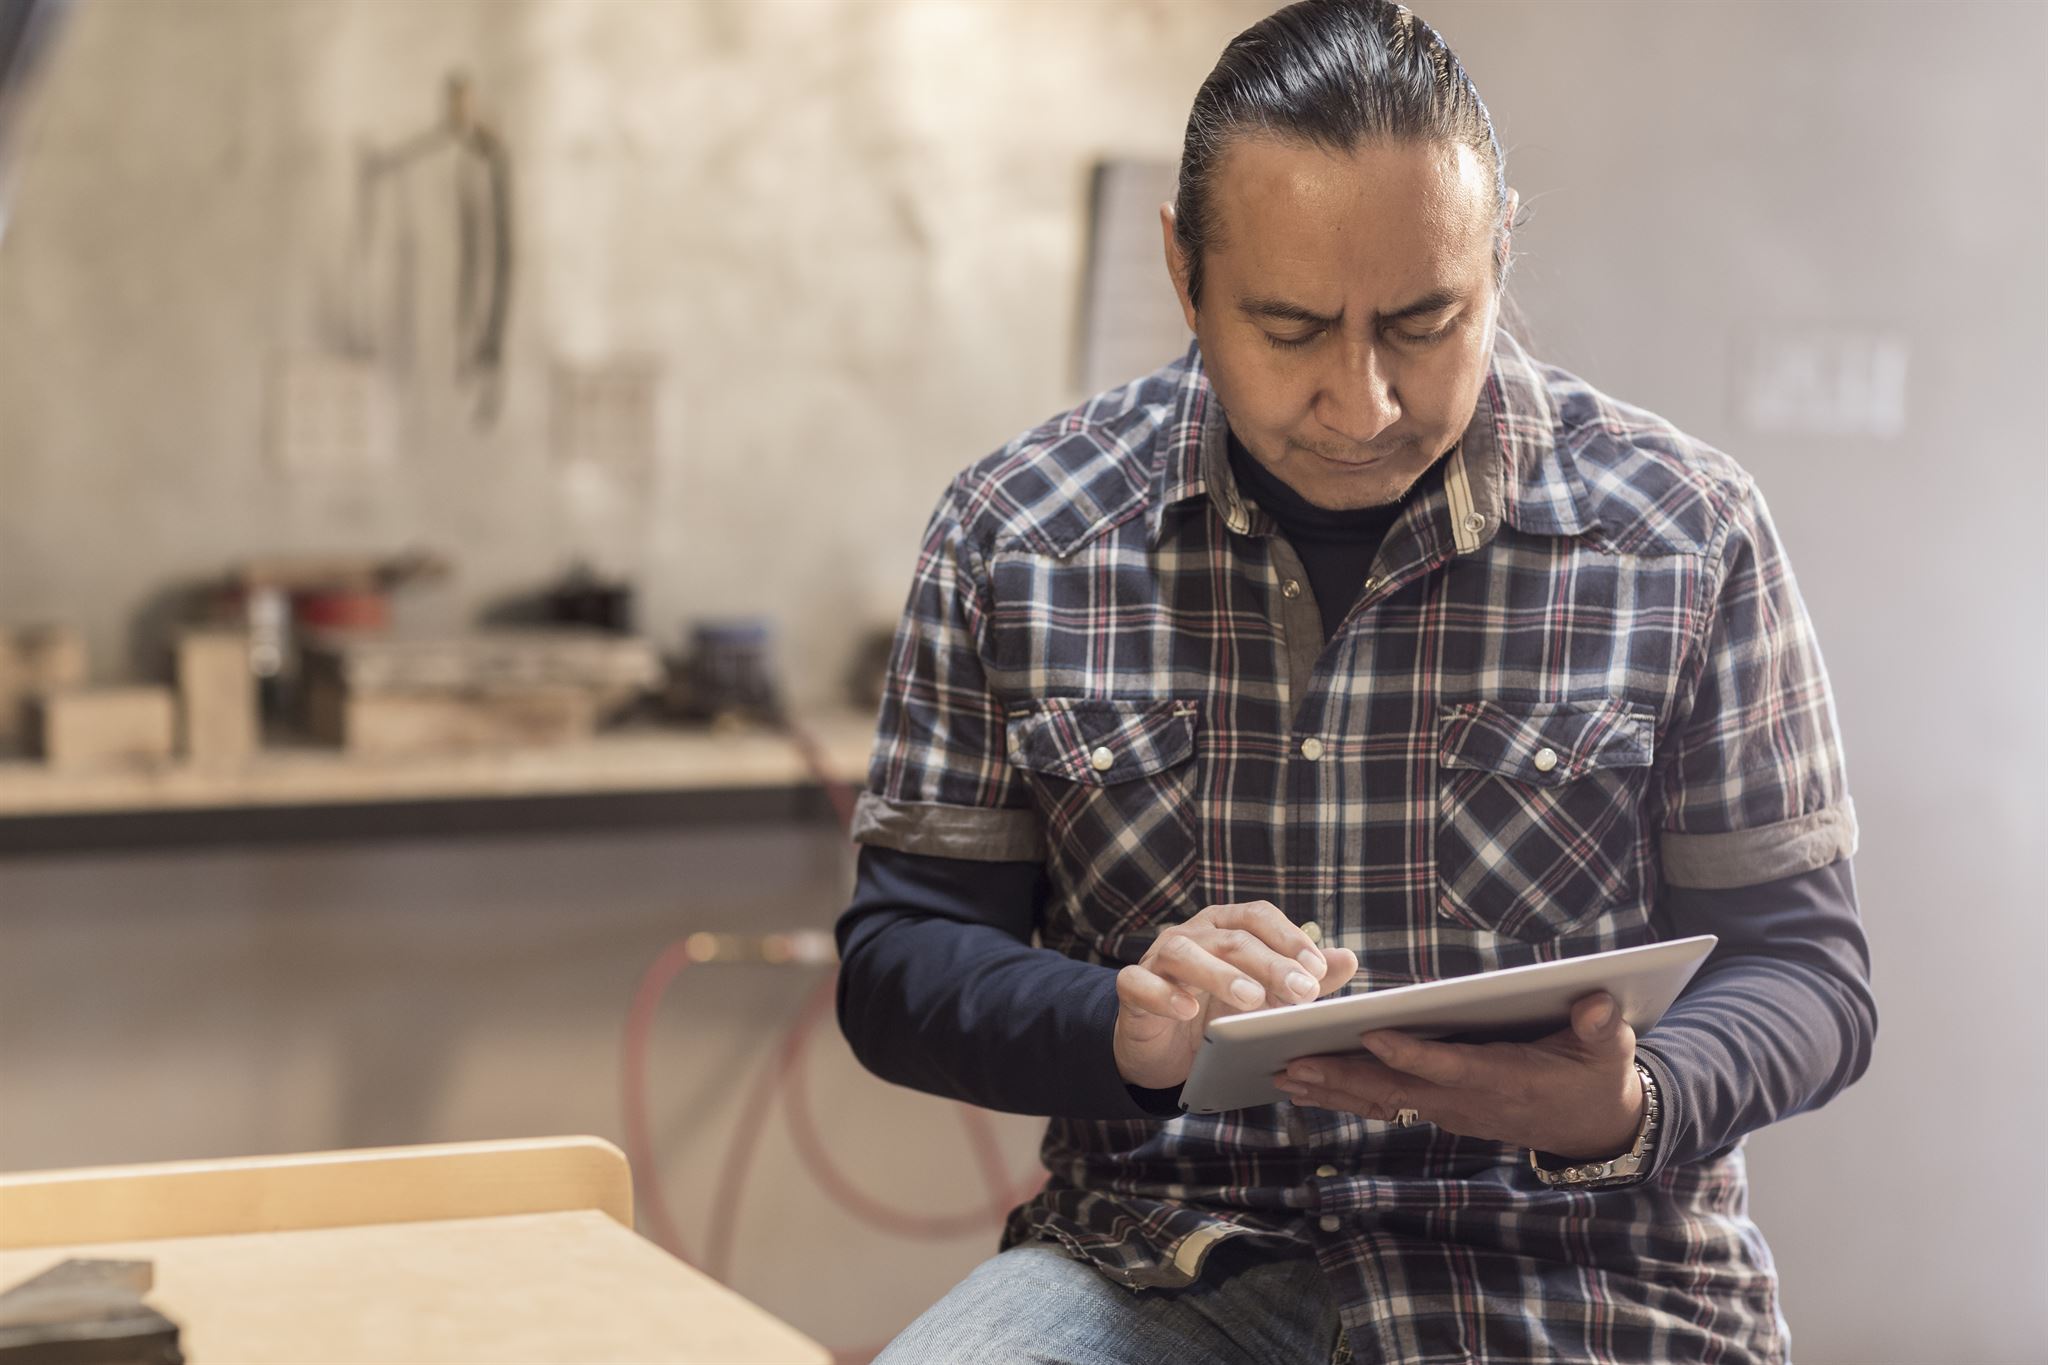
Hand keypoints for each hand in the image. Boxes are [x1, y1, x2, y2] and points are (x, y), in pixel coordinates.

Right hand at [1113, 900, 1359, 1092]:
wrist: (1163, 1048)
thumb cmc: (1217, 1013)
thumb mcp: (1266, 999)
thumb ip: (1304, 979)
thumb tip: (1349, 958)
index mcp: (1225, 928)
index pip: (1258, 917)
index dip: (1289, 939)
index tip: (1318, 971)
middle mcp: (1192, 935)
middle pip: (1231, 937)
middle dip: (1270, 963)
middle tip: (1302, 992)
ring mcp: (1158, 960)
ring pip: (1184, 951)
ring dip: (1220, 973)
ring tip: (1251, 998)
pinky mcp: (1132, 989)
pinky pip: (1139, 983)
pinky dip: (1162, 994)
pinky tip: (1187, 1010)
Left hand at [1273, 991, 1645, 1159]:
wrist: (1594, 1128)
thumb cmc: (1597, 1077)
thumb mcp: (1611, 1050)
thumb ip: (1603, 1028)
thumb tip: (1599, 1004)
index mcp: (1505, 1079)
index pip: (1450, 1066)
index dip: (1411, 1053)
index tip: (1371, 1034)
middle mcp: (1468, 1101)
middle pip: (1395, 1090)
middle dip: (1341, 1077)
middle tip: (1289, 1064)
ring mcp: (1451, 1110)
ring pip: (1382, 1102)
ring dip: (1331, 1090)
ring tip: (1280, 1077)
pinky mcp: (1443, 1111)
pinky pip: (1387, 1105)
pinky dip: (1346, 1095)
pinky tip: (1309, 1086)